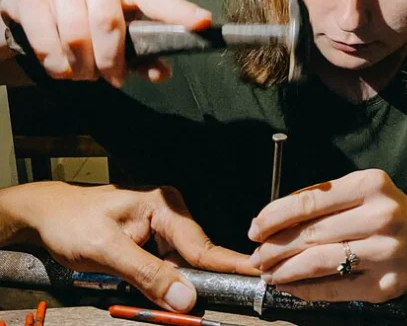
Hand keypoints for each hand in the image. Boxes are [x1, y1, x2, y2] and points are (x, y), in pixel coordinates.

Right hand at [0, 0, 210, 85]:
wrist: (37, 16)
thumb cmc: (93, 29)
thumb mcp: (125, 43)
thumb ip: (146, 58)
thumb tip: (162, 73)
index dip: (179, 11)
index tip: (203, 23)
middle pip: (108, 21)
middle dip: (110, 60)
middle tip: (112, 78)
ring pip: (75, 33)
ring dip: (82, 67)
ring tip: (85, 73)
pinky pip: (45, 38)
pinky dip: (56, 63)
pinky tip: (62, 68)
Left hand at [14, 182, 257, 311]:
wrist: (45, 215)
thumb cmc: (70, 221)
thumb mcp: (106, 249)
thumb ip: (147, 274)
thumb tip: (184, 297)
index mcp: (164, 206)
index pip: (201, 245)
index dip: (226, 266)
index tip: (254, 275)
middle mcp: (168, 214)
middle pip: (192, 259)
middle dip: (188, 285)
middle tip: (185, 307)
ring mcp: (160, 228)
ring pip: (178, 267)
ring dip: (168, 287)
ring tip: (138, 286)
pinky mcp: (151, 241)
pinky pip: (164, 268)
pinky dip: (157, 284)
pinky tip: (140, 284)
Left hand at [247, 169, 406, 302]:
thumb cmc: (389, 211)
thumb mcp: (362, 191)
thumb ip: (322, 200)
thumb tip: (269, 221)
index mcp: (371, 185)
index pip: (308, 200)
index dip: (274, 216)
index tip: (255, 227)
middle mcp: (381, 216)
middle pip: (310, 233)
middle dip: (273, 246)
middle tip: (256, 255)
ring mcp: (386, 253)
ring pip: (318, 262)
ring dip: (284, 270)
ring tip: (267, 272)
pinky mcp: (386, 285)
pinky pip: (333, 288)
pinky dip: (304, 289)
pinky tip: (290, 285)